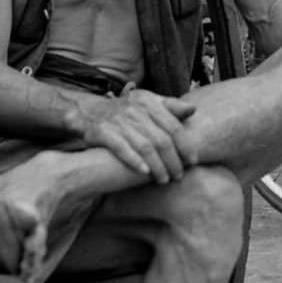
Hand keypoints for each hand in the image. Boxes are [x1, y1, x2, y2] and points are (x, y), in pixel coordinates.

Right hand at [73, 88, 196, 183]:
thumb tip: (193, 109)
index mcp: (149, 102)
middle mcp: (135, 111)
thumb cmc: (126, 110)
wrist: (88, 110)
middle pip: (161, 139)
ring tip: (164, 180)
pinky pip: (120, 147)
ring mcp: (118, 121)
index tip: (193, 161)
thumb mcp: (147, 102)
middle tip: (179, 176)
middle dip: (173, 161)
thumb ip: (170, 106)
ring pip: (144, 146)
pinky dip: (134, 160)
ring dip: (157, 166)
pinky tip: (144, 172)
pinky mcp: (102, 131)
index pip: (173, 126)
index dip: (185, 145)